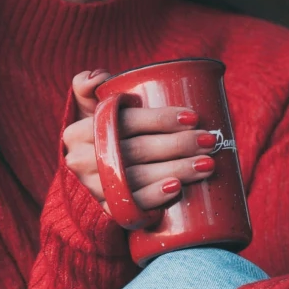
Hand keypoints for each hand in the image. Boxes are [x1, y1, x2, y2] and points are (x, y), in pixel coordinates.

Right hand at [60, 69, 221, 222]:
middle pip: (134, 150)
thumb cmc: (98, 140)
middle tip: (208, 140)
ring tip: (206, 164)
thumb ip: (87, 88)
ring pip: (137, 178)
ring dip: (176, 170)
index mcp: (79, 131)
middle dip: (177, 145)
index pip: (123, 121)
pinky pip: (131, 206)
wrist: (86, 184)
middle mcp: (81, 160)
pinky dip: (154, 196)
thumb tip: (98, 77)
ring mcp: (92, 189)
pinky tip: (176, 188)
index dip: (159, 119)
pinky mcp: (105, 211)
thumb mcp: (87, 113)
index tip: (192, 117)